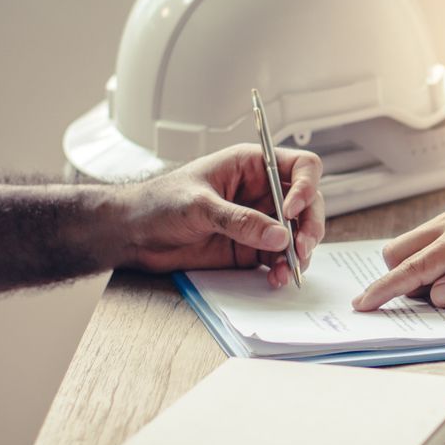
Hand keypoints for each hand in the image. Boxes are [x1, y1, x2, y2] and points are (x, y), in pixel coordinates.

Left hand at [118, 144, 324, 287]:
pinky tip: (276, 278)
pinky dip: (284, 269)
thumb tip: (279, 236)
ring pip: (298, 234)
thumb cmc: (159, 203)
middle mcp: (262, 192)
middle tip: (301, 247)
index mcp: (252, 166)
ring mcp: (260, 221)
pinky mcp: (252, 248)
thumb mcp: (199, 206)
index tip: (292, 211)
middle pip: (308, 204)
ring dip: (300, 252)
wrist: (133, 234)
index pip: (301, 167)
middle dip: (310, 226)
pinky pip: (279, 258)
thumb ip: (240, 220)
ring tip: (289, 268)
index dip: (306, 187)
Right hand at [352, 181, 444, 309]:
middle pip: (399, 253)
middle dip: (401, 279)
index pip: (415, 267)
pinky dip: (424, 264)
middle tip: (435, 299)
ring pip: (406, 248)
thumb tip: (435, 293)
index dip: (387, 288)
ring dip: (414, 272)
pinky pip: (421, 245)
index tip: (364, 304)